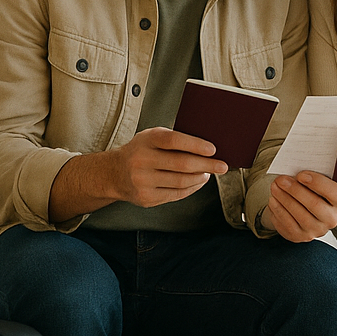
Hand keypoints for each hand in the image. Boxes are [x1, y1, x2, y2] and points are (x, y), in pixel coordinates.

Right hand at [106, 127, 227, 207]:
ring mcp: (143, 182)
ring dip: (200, 177)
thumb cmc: (141, 150)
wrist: (114, 173)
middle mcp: (142, 160)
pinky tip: (198, 181)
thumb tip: (206, 147)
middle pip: (181, 164)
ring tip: (209, 172)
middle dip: (206, 165)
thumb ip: (173, 139)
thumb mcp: (152, 137)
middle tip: (222, 165)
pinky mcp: (146, 198)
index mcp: (146, 140)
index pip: (173, 141)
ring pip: (181, 182)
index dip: (195, 145)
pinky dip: (191, 188)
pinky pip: (175, 195)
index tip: (213, 149)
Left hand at [264, 171, 336, 242]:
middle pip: (315, 205)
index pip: (335, 193)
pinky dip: (279, 211)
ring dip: (284, 199)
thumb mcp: (315, 180)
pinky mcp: (301, 237)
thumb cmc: (310, 188)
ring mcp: (316, 230)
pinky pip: (288, 225)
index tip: (301, 174)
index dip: (318, 183)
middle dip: (295, 191)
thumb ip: (310, 176)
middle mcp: (331, 219)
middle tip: (281, 180)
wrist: (302, 207)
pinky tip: (273, 200)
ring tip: (274, 187)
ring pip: (300, 215)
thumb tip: (293, 170)